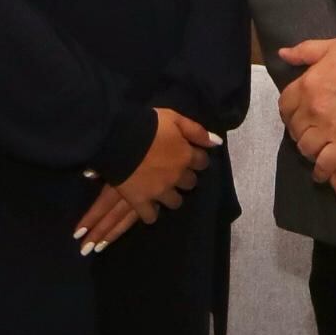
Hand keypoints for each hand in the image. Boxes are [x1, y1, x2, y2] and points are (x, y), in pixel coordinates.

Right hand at [75, 109, 218, 251]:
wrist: (118, 139)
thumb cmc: (147, 125)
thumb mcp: (174, 118)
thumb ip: (196, 131)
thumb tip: (217, 143)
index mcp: (185, 156)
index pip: (202, 162)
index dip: (196, 159)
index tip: (189, 155)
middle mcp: (177, 176)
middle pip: (190, 183)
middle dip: (184, 178)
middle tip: (173, 172)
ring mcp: (160, 191)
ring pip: (175, 202)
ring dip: (170, 197)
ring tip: (161, 190)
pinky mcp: (141, 201)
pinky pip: (151, 216)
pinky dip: (150, 213)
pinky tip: (147, 206)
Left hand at [276, 38, 335, 176]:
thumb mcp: (332, 46)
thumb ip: (304, 52)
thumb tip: (283, 54)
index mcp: (307, 84)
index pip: (285, 106)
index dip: (289, 113)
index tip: (297, 117)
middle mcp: (312, 107)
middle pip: (295, 129)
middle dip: (300, 133)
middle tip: (309, 135)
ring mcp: (328, 127)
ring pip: (306, 148)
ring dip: (309, 152)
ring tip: (316, 152)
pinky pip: (325, 164)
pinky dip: (321, 172)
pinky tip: (322, 174)